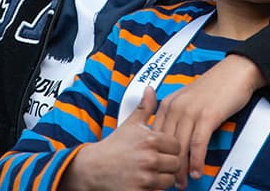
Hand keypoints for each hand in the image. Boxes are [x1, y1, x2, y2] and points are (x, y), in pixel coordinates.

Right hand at [63, 87, 179, 190]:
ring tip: (150, 173)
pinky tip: (145, 182)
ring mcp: (145, 177)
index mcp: (150, 140)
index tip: (160, 150)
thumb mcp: (129, 124)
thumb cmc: (113, 147)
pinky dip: (154, 189)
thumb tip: (150, 89)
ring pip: (170, 180)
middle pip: (176, 164)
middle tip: (156, 163)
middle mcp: (149, 158)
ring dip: (162, 178)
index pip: (177, 146)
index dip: (169, 148)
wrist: (92, 168)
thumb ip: (144, 108)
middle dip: (168, 164)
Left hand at [151, 53, 262, 187]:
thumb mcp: (187, 99)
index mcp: (167, 103)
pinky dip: (197, 161)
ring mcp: (191, 111)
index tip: (158, 169)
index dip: (156, 156)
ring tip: (183, 183)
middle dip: (167, 166)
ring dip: (181, 169)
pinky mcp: (207, 116)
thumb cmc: (213, 88)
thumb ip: (176, 115)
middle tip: (169, 183)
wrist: (235, 72)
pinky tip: (197, 172)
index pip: (155, 136)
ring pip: (180, 147)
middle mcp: (175, 107)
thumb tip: (170, 140)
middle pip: (166, 144)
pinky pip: (198, 144)